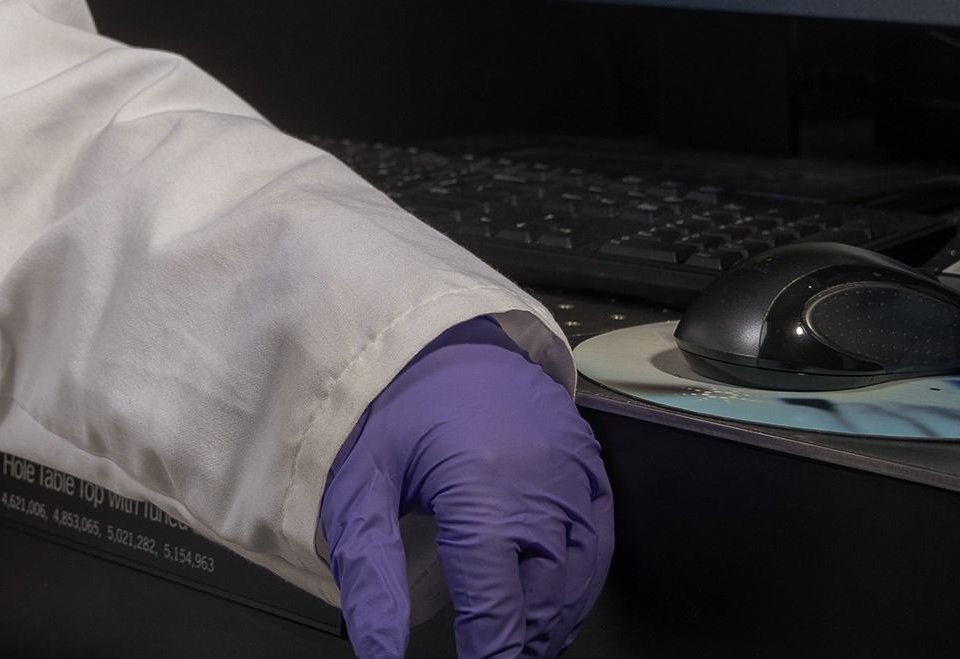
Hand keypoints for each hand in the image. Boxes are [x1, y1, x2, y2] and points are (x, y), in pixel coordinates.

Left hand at [320, 318, 612, 657]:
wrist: (438, 333)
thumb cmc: (394, 409)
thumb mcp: (358, 487)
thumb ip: (370, 574)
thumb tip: (379, 654)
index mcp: (483, 493)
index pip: (498, 609)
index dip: (488, 655)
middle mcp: (541, 486)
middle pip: (543, 599)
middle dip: (518, 641)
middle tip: (490, 654)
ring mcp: (573, 472)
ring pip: (580, 576)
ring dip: (551, 619)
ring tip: (518, 640)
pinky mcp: (587, 460)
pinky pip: (601, 537)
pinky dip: (582, 580)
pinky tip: (555, 598)